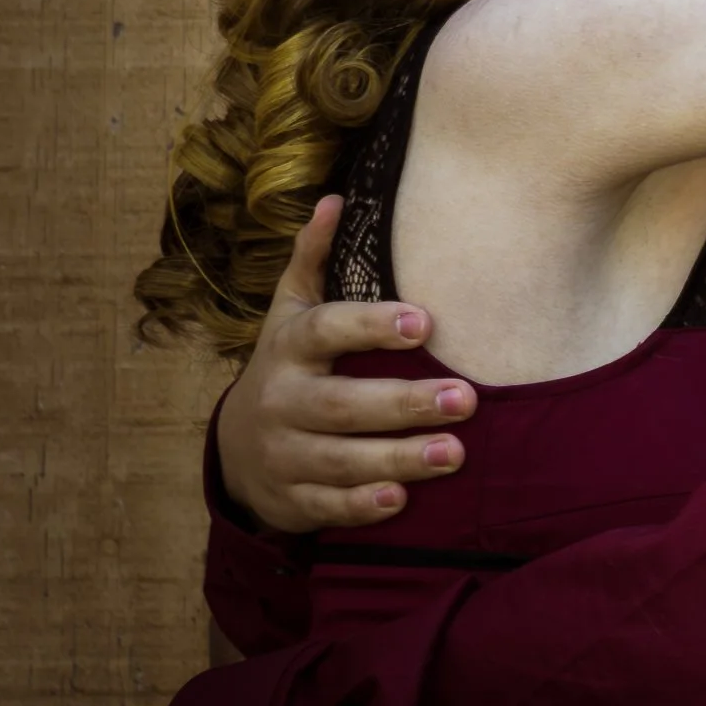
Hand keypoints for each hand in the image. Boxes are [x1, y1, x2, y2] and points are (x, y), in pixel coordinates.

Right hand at [216, 196, 476, 532]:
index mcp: (289, 347)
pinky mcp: (292, 498)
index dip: (371, 326)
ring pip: (340, 459)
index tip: (424, 323)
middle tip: (468, 398)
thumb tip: (336, 199)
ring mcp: (283, 454)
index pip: (326, 331)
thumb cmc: (291, 366)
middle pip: (342, 404)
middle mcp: (281, 401)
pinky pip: (327, 505)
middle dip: (404, 403)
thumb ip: (315, 260)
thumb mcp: (292, 311)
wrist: (238, 449)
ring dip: (398, 457)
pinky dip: (361, 505)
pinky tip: (402, 499)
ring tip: (456, 452)